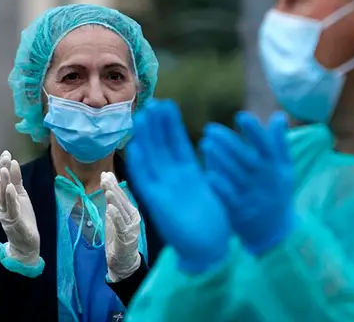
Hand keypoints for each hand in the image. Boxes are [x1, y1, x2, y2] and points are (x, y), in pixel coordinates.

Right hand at [0, 150, 40, 264]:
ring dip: (4, 182)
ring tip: (6, 168)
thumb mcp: (22, 198)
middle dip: (2, 171)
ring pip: (3, 197)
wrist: (26, 244)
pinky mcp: (14, 222)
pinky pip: (11, 209)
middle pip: (0, 187)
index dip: (2, 167)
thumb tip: (14, 164)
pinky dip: (10, 198)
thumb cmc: (23, 220)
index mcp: (5, 200)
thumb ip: (17, 183)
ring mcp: (7, 215)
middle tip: (4, 156)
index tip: (6, 153)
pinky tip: (10, 187)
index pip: (1, 182)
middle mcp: (3, 206)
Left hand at [101, 171, 141, 281]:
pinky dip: (116, 216)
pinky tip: (110, 208)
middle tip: (105, 177)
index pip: (121, 195)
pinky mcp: (127, 237)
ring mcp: (131, 227)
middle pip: (122, 200)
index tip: (106, 174)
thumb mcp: (113, 219)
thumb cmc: (118, 239)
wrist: (124, 262)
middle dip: (113, 188)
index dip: (114, 184)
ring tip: (107, 190)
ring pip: (122, 210)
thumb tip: (108, 187)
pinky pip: (121, 225)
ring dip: (115, 199)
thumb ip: (111, 204)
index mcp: (130, 211)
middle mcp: (133, 217)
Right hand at [125, 100, 231, 273]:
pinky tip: (136, 147)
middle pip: (163, 147)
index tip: (168, 105)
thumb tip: (217, 147)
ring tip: (143, 115)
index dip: (172, 125)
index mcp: (189, 174)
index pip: (178, 144)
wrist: (209, 250)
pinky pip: (147, 181)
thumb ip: (209, 170)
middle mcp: (174, 179)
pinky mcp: (157, 203)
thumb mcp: (214, 189)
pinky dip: (140, 164)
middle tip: (153, 103)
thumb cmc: (216, 222)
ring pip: (152, 159)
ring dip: (147, 138)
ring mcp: (164, 190)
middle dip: (158, 126)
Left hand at [200, 111, 295, 255]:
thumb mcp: (284, 168)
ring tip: (204, 143)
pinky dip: (219, 186)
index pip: (266, 146)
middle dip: (229, 142)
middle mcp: (263, 180)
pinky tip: (207, 174)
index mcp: (274, 167)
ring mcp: (251, 196)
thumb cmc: (277, 192)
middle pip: (246, 159)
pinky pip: (227, 197)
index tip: (241, 116)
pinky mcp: (238, 211)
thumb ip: (280, 143)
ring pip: (234, 176)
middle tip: (210, 128)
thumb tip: (279, 116)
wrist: (274, 231)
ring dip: (219, 159)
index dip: (255, 131)